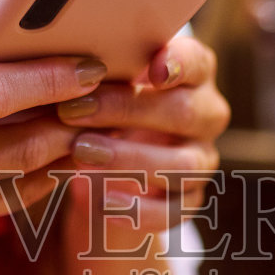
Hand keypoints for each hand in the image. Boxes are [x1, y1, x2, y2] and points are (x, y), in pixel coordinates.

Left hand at [54, 35, 229, 246]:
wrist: (105, 170)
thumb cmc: (103, 108)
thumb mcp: (102, 84)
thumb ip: (101, 69)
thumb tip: (68, 63)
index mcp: (193, 75)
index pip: (197, 62)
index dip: (180, 64)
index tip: (154, 69)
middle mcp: (206, 116)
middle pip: (184, 112)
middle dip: (127, 110)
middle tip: (73, 111)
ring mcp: (201, 161)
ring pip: (181, 165)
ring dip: (129, 159)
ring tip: (81, 153)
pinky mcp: (188, 202)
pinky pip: (172, 211)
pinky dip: (139, 209)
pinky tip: (105, 202)